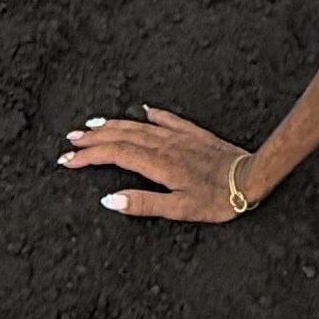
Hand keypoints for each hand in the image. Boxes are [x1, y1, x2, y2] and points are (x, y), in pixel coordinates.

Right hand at [58, 105, 252, 222]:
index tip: (67, 160)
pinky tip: (144, 109)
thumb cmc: (217, 199)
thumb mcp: (179, 209)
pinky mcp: (195, 134)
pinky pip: (168, 119)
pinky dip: (152, 114)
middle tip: (71, 140)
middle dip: (93, 138)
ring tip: (92, 125)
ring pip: (140, 126)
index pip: (114, 155)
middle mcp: (164, 145)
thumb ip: (143, 203)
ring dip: (114, 125)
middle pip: (122, 136)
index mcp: (157, 163)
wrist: (251, 177)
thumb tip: (108, 200)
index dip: (89, 156)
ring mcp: (179, 136)